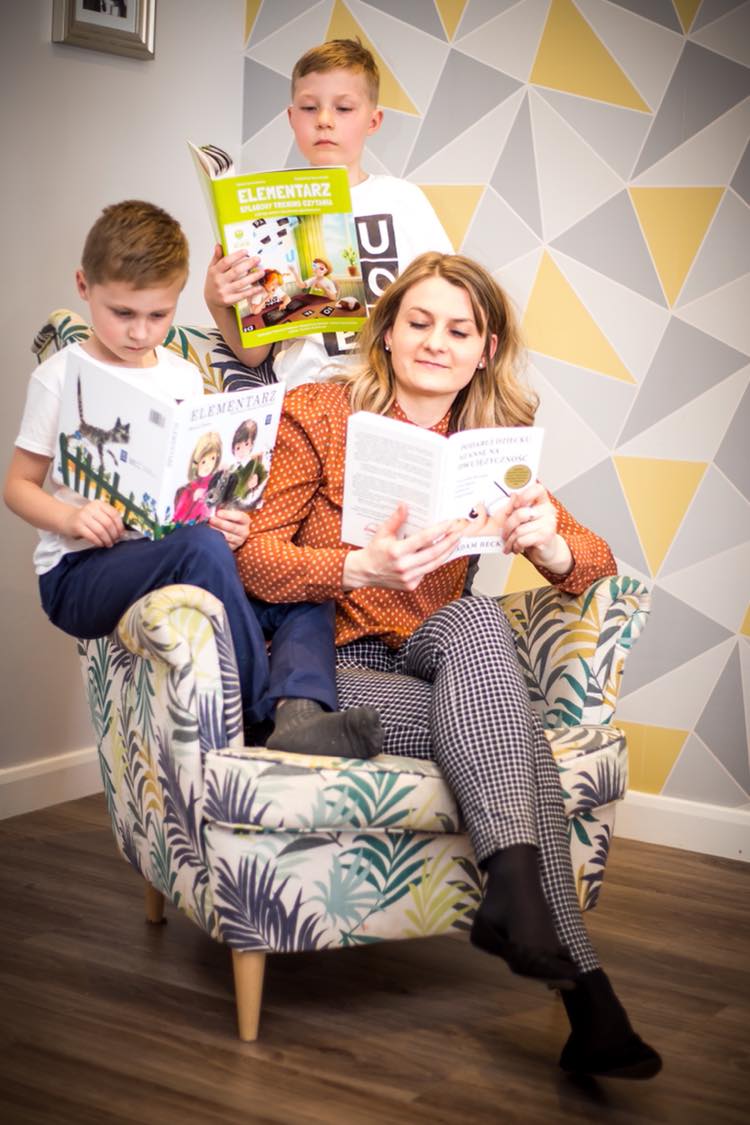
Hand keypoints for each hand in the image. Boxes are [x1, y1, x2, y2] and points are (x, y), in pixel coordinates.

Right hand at [63, 500, 123, 547]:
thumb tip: (121, 532)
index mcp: (99, 504)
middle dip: (114, 534)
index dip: (119, 525)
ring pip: (100, 530)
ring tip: (109, 544)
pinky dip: (98, 542)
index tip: (121, 533)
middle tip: (115, 540)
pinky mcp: (77, 526)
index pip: (114, 514)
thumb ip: (108, 518)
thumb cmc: (86, 519)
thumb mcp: (97, 514)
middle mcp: (91, 508)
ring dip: (107, 539)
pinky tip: (101, 544)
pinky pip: (92, 536)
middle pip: (108, 523)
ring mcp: (83, 517)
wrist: (67, 519)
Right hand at [204, 244, 263, 310]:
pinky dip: (252, 291)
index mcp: (214, 271)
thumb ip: (217, 257)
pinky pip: (243, 295)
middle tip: (258, 259)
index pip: (226, 261)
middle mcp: (218, 281)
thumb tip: (219, 245)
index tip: (246, 251)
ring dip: (253, 277)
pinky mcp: (230, 300)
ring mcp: (224, 292)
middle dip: (248, 264)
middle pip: (236, 271)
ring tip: (262, 272)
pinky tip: (259, 287)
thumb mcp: (212, 269)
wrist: (212, 300)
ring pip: (241, 283)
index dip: (236, 256)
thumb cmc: (214, 282)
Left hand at [210, 507, 249, 550]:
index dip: (228, 515)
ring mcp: (239, 540)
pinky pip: (224, 544)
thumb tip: (212, 510)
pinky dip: (216, 539)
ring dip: (217, 531)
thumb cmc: (229, 519)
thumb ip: (223, 511)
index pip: (239, 517)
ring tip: (208, 526)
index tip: (218, 513)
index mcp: (245, 520)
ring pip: (227, 536)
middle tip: (211, 519)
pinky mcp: (233, 547)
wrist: (232, 530)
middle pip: (232, 527)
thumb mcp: (229, 513)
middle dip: (220, 523)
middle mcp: (244, 531)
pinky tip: (210, 535)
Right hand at [343, 503, 464, 590]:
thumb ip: (395, 520)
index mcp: (396, 551)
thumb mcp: (382, 533)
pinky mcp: (411, 585)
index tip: (450, 523)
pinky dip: (435, 562)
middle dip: (449, 541)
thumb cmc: (374, 551)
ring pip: (434, 564)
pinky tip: (442, 553)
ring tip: (456, 541)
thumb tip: (405, 505)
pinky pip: (427, 571)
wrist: (364, 572)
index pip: (423, 539)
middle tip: (459, 532)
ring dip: (447, 552)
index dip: (439, 530)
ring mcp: (408, 578)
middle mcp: (404, 566)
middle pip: (434, 553)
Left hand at [502, 482, 571, 573]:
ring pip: (519, 530)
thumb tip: (512, 495)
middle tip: (504, 534)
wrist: (546, 551)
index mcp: (543, 501)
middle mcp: (548, 510)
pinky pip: (523, 540)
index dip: (524, 495)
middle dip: (507, 527)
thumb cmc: (532, 532)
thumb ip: (517, 507)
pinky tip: (517, 548)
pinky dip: (516, 546)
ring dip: (510, 540)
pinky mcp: (546, 537)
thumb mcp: (524, 518)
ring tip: (509, 544)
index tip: (515, 505)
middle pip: (520, 514)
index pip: (537, 489)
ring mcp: (549, 523)